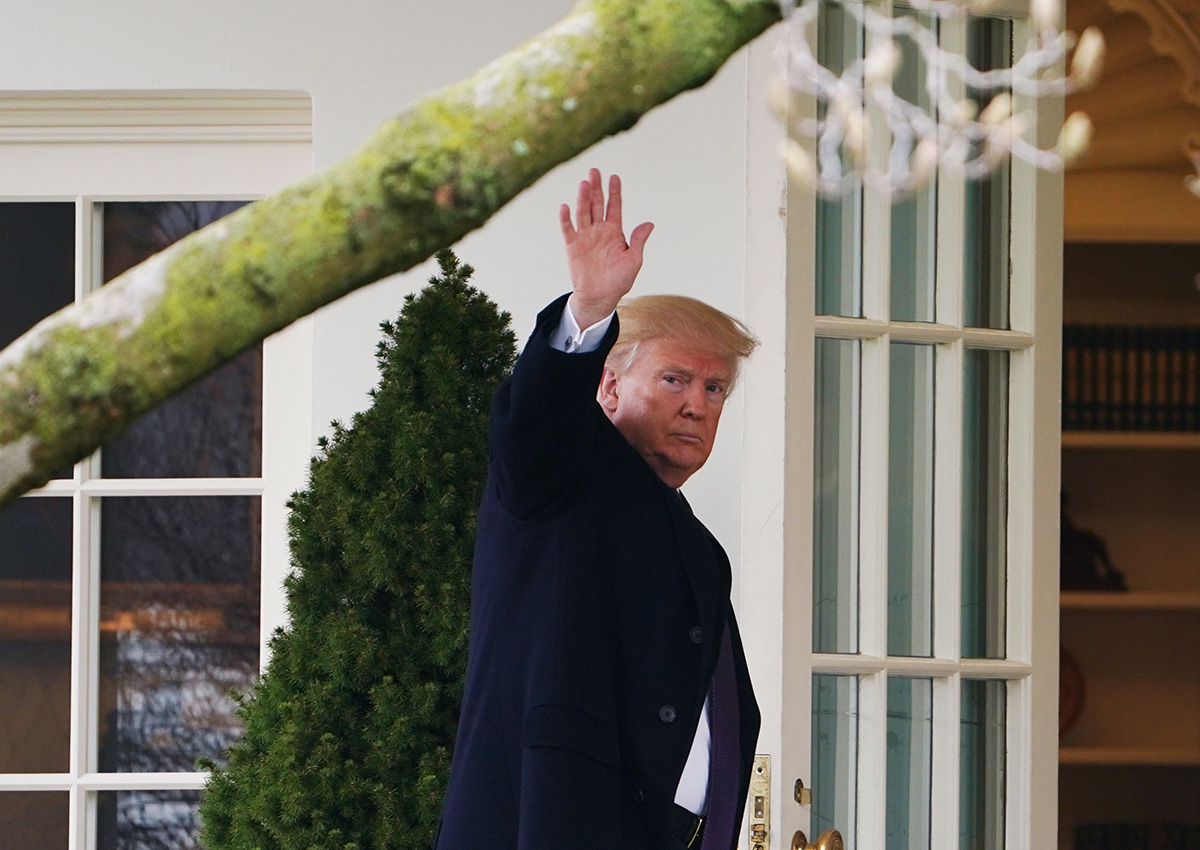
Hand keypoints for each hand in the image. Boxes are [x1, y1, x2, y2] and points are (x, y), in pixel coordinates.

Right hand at [559, 168, 653, 327]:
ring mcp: (585, 237)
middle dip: (596, 188)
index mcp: (614, 231)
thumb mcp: (634, 261)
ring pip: (583, 213)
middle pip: (597, 204)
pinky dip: (566, 219)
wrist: (600, 297)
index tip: (614, 177)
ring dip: (583, 198)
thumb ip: (638, 241)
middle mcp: (599, 230)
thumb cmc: (619, 280)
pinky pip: (568, 230)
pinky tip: (565, 207)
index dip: (614, 192)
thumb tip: (649, 224)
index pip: (614, 207)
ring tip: (584, 184)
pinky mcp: (573, 246)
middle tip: (594, 171)